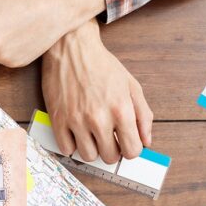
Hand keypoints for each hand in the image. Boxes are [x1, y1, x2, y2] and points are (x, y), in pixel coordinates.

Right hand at [42, 18, 151, 162]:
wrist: (72, 48)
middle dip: (112, 150)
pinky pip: (66, 149)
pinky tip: (76, 133)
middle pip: (110, 157)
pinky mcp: (58, 119)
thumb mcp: (131, 85)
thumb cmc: (101, 65)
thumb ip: (143, 114)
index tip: (125, 143)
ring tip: (92, 135)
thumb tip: (147, 140)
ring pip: (88, 156)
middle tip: (109, 138)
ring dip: (92, 149)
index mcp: (121, 109)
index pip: (132, 150)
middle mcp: (99, 118)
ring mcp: (76, 120)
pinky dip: (72, 145)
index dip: (131, 149)